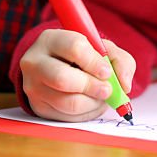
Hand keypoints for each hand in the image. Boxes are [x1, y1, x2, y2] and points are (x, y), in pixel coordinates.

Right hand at [20, 29, 135, 121]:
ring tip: (100, 97)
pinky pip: (65, 117)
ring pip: (66, 102)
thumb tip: (123, 85)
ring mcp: (33, 86)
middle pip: (63, 79)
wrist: (57, 67)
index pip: (74, 48)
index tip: (106, 71)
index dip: (94, 62)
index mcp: (51, 39)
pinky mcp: (38, 106)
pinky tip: (90, 103)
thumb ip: (119, 61)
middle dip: (91, 87)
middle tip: (107, 90)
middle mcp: (35, 62)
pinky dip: (85, 113)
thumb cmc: (82, 57)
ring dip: (91, 103)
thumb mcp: (102, 49)